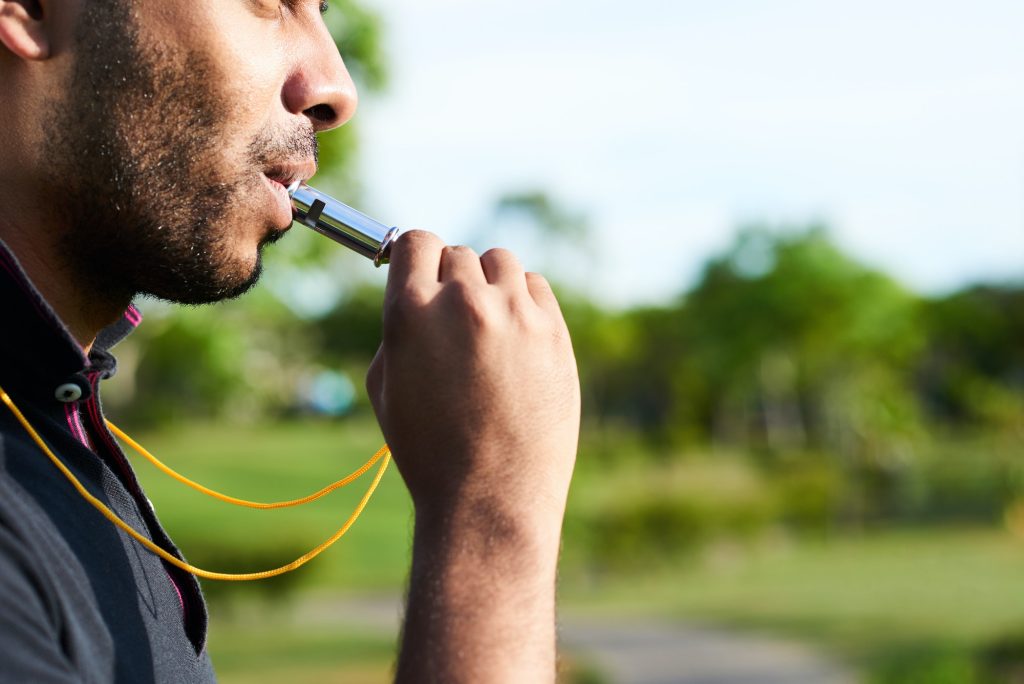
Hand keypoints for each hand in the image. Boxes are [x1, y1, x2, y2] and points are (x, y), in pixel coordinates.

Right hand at [366, 231, 579, 527]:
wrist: (489, 498)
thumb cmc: (429, 450)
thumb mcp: (385, 388)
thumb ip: (397, 328)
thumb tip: (416, 293)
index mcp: (410, 313)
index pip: (415, 241)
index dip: (415, 257)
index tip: (420, 272)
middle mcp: (463, 302)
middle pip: (457, 254)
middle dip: (451, 281)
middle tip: (453, 323)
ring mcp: (514, 314)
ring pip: (500, 263)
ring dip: (489, 285)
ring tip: (487, 330)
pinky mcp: (553, 331)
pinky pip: (535, 287)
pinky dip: (523, 302)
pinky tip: (516, 340)